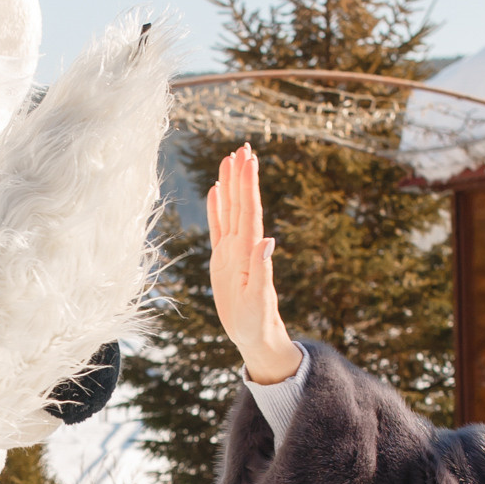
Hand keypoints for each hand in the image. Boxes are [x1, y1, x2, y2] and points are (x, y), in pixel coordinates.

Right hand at [206, 145, 302, 384]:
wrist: (255, 335)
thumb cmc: (257, 322)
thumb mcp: (258, 300)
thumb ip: (262, 270)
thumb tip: (267, 240)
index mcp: (249, 252)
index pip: (249, 211)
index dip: (248, 186)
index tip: (248, 160)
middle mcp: (242, 246)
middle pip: (241, 204)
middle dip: (241, 176)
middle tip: (242, 148)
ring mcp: (233, 250)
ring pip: (230, 210)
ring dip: (230, 185)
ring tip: (229, 159)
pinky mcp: (224, 259)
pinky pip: (219, 227)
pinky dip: (218, 208)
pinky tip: (217, 191)